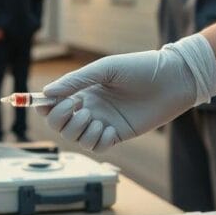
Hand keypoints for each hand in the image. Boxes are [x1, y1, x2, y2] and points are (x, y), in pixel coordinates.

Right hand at [39, 34, 215, 151]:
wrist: (172, 79)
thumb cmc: (139, 68)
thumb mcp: (104, 69)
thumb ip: (75, 81)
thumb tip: (47, 93)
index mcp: (84, 90)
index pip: (54, 104)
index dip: (44, 106)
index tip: (44, 103)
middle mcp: (91, 108)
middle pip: (59, 125)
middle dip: (60, 120)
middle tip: (76, 107)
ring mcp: (104, 122)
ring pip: (76, 139)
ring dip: (79, 131)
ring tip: (95, 117)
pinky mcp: (119, 135)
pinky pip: (97, 146)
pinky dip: (97, 140)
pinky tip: (109, 129)